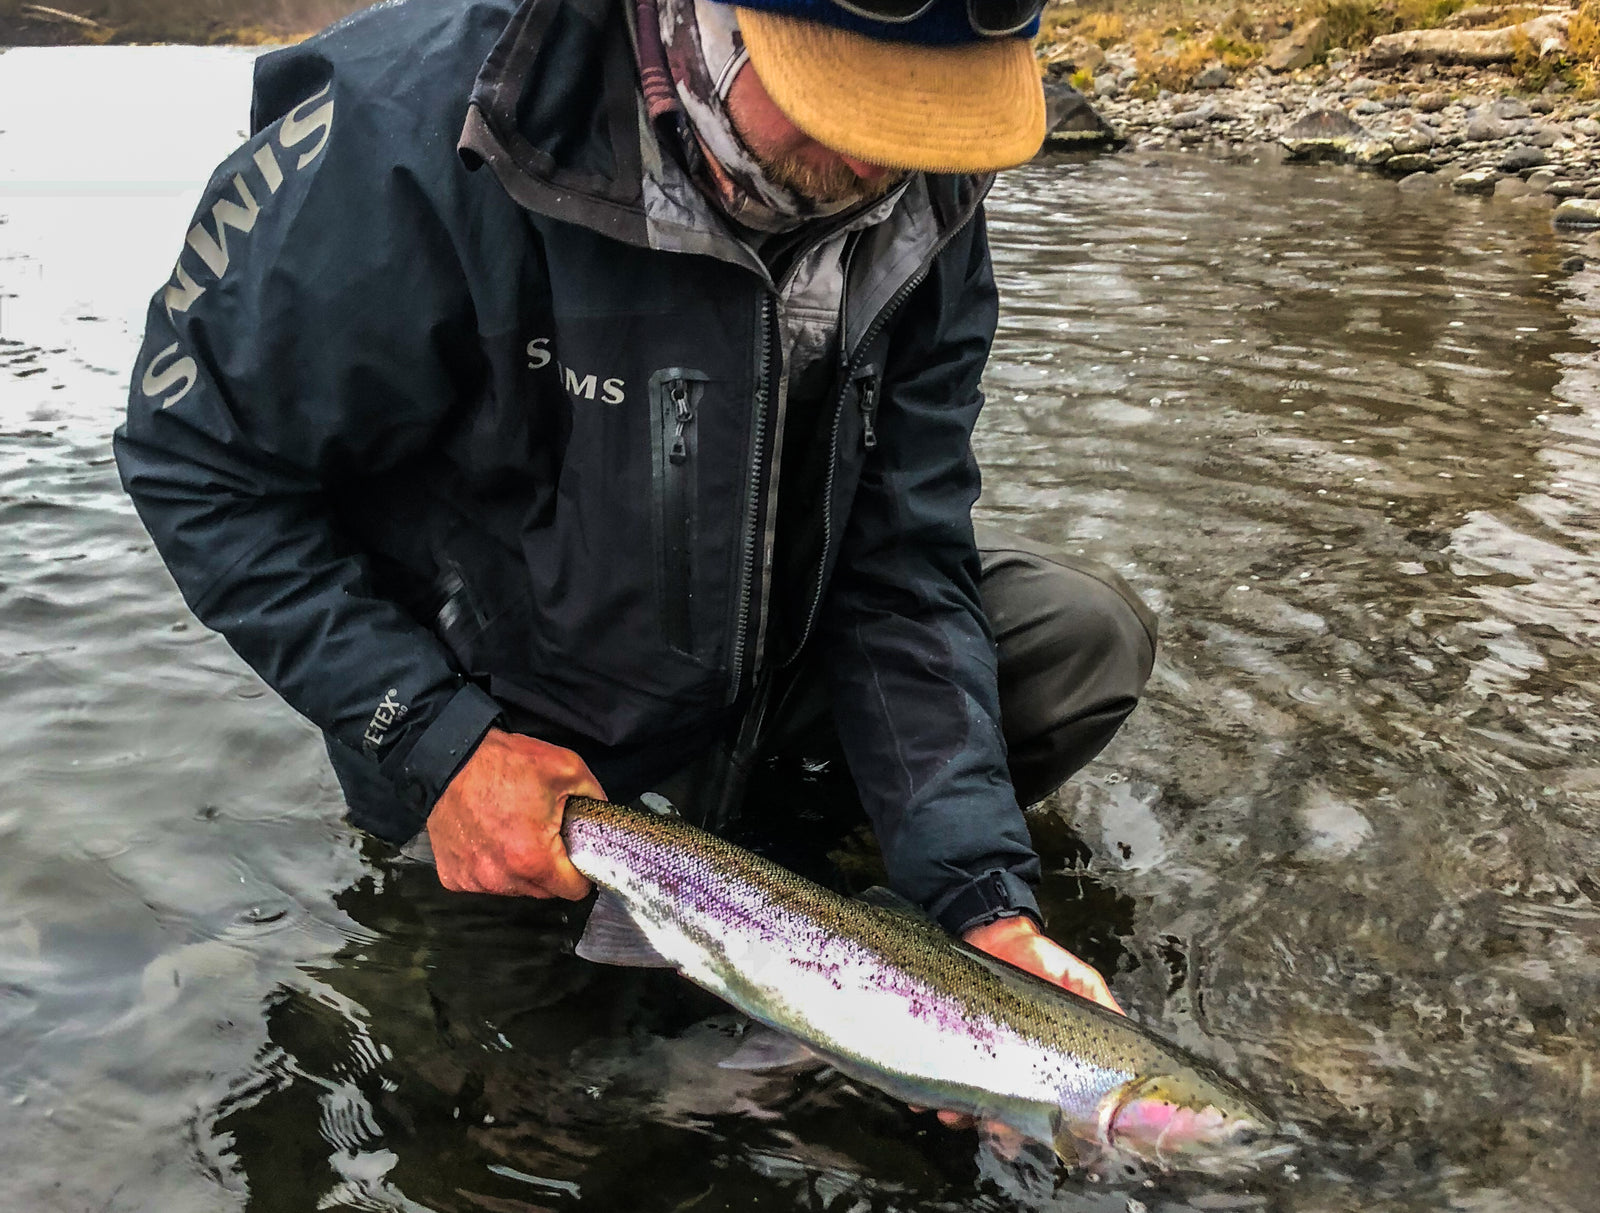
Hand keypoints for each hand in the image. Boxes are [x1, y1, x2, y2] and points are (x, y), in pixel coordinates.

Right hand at [427, 727, 600, 899]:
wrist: (449, 758)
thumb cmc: (503, 763)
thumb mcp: (566, 768)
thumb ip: (595, 798)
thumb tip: (603, 819)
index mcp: (533, 858)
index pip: (573, 891)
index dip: (581, 872)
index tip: (577, 854)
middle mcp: (501, 878)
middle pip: (544, 891)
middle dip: (551, 869)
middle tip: (545, 835)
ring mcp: (474, 880)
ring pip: (514, 888)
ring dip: (519, 869)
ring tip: (514, 832)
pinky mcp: (453, 876)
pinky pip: (483, 881)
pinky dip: (490, 866)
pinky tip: (489, 838)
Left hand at [925, 916, 1121, 1130]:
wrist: (990, 927)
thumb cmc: (1039, 958)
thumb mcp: (1079, 981)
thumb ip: (1100, 1008)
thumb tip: (1133, 1043)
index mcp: (1043, 1060)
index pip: (1042, 1104)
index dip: (1036, 1122)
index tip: (1029, 1130)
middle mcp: (1007, 1065)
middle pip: (1000, 1110)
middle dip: (992, 1124)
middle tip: (986, 1124)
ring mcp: (974, 1056)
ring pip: (965, 1099)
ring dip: (957, 1113)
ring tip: (950, 1114)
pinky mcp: (944, 1041)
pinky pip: (932, 1073)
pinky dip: (924, 1093)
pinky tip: (921, 1101)